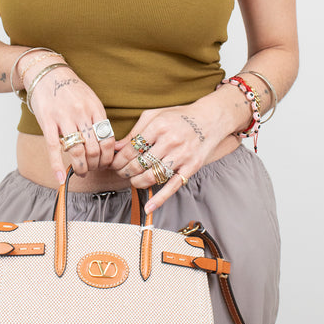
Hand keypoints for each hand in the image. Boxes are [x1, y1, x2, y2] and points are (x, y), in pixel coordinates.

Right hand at [28, 63, 114, 181]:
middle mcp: (82, 113)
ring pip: (77, 151)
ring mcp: (64, 117)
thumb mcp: (90, 99)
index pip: (108, 140)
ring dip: (81, 167)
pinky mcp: (47, 121)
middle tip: (92, 169)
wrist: (47, 73)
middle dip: (95, 165)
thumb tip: (106, 144)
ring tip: (80, 172)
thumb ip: (98, 119)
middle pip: (94, 149)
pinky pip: (54, 148)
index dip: (108, 157)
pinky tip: (60, 179)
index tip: (105, 164)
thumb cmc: (70, 88)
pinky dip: (57, 166)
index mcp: (95, 109)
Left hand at [110, 99, 230, 212]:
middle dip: (124, 172)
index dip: (118, 159)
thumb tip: (116, 147)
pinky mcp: (191, 167)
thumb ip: (135, 131)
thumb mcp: (155, 115)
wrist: (210, 119)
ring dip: (137, 182)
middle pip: (139, 164)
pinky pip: (173, 186)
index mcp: (158, 126)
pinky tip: (149, 207)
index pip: (131, 149)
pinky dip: (160, 199)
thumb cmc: (179, 117)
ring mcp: (181, 155)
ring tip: (133, 180)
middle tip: (120, 173)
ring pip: (152, 176)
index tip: (113, 163)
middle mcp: (170, 141)